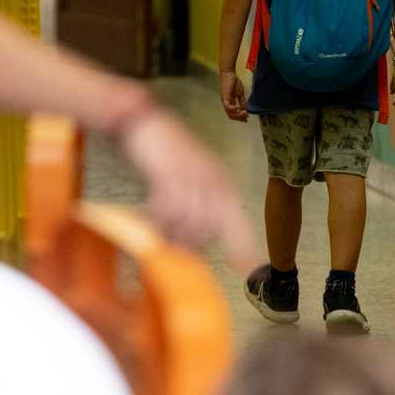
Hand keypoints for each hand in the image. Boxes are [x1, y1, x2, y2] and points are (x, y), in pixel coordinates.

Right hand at [118, 110, 259, 272]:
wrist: (147, 124)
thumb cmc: (166, 157)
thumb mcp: (190, 180)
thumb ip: (196, 208)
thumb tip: (195, 246)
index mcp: (221, 182)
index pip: (236, 219)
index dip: (242, 245)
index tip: (247, 269)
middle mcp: (211, 178)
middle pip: (208, 225)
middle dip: (191, 243)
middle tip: (173, 250)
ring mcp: (192, 174)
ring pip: (188, 219)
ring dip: (172, 232)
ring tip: (158, 234)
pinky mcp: (169, 171)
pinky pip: (169, 206)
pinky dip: (159, 218)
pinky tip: (149, 217)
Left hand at [220, 71, 248, 121]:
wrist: (229, 74)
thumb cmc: (234, 82)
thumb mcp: (240, 94)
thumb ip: (242, 102)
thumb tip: (246, 109)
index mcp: (230, 103)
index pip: (233, 114)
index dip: (239, 117)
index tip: (246, 119)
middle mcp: (226, 104)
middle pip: (231, 115)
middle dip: (239, 118)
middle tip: (246, 118)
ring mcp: (225, 101)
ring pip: (230, 113)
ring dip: (238, 114)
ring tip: (245, 113)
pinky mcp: (224, 98)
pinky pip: (228, 107)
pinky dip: (234, 109)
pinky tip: (240, 108)